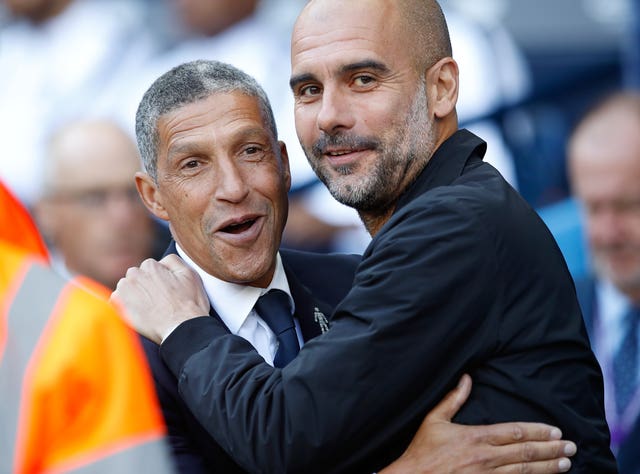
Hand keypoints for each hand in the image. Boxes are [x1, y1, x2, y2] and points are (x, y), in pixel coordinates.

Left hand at [110, 255, 209, 343]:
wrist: (180, 327)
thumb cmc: (189, 303)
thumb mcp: (189, 273)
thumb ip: (173, 260)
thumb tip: (162, 260)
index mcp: (151, 266)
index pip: (150, 267)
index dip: (159, 279)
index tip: (165, 291)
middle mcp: (134, 274)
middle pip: (137, 276)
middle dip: (144, 285)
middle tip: (157, 300)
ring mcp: (124, 289)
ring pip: (126, 287)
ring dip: (134, 294)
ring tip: (148, 307)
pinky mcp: (117, 304)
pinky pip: (116, 300)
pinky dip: (124, 305)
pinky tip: (138, 312)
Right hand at [380, 375, 575, 473]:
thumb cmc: (422, 451)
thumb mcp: (434, 420)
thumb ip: (453, 399)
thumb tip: (466, 378)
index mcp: (475, 437)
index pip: (514, 432)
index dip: (537, 431)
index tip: (555, 431)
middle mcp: (485, 458)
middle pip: (525, 453)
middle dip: (550, 449)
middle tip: (571, 447)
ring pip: (523, 472)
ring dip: (547, 467)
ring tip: (565, 464)